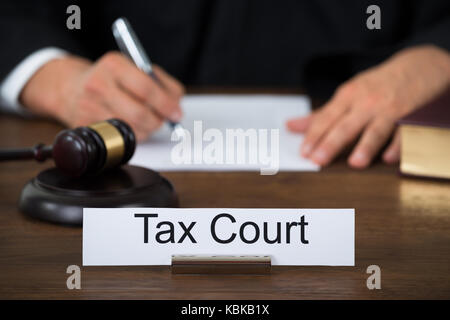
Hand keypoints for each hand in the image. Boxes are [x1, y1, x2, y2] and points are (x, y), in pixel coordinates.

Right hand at [20, 51, 184, 140]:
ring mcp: (89, 107)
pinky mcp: (85, 126)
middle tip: (165, 119)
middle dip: (158, 121)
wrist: (70, 87)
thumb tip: (176, 106)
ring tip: (147, 120)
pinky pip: (119, 138)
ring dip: (147, 129)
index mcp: (114, 65)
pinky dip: (133, 135)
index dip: (166, 104)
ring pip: (131, 130)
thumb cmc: (110, 78)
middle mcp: (98, 85)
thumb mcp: (134, 68)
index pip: (146, 88)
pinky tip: (132, 125)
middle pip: (139, 113)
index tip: (176, 113)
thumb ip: (160, 83)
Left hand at [287, 45, 449, 167]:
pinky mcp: (411, 119)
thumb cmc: (375, 85)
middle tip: (318, 160)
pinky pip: (404, 134)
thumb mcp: (347, 94)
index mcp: (348, 97)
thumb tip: (290, 126)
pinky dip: (398, 146)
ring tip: (355, 163)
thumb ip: (320, 115)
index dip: (314, 135)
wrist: (417, 67)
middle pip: (346, 126)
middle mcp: (366, 103)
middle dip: (331, 143)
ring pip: (375, 130)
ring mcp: (389, 111)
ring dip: (365, 146)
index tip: (303, 151)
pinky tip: (388, 158)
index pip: (326, 118)